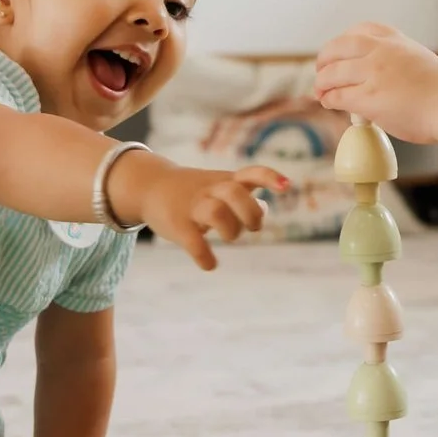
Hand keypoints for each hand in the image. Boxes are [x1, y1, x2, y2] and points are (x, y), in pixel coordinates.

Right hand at [126, 163, 287, 270]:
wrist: (150, 186)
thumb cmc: (194, 190)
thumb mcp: (218, 184)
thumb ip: (243, 194)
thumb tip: (264, 207)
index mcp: (225, 181)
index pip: (251, 173)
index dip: (270, 178)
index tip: (287, 186)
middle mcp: (211, 190)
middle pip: (235, 192)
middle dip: (251, 212)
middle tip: (253, 227)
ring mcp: (193, 206)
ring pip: (216, 212)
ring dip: (230, 230)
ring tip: (229, 237)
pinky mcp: (178, 225)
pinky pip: (194, 243)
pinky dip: (206, 258)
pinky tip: (210, 264)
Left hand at [315, 23, 437, 143]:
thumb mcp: (417, 57)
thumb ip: (394, 58)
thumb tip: (374, 72)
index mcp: (394, 39)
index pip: (359, 30)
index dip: (342, 42)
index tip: (337, 52)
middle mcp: (381, 50)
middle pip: (337, 47)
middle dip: (324, 59)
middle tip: (321, 71)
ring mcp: (374, 72)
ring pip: (332, 73)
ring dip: (322, 82)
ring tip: (321, 90)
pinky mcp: (368, 97)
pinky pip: (337, 95)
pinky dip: (329, 99)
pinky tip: (329, 102)